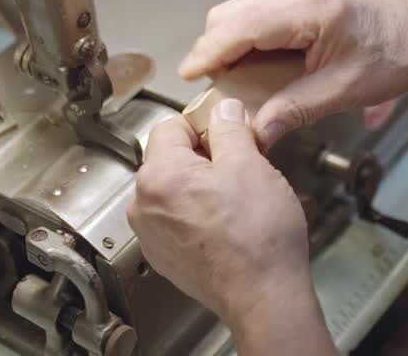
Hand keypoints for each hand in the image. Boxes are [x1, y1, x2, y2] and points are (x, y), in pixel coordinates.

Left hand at [127, 99, 335, 354]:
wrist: (263, 297)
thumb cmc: (257, 239)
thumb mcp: (250, 164)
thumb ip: (229, 128)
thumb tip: (222, 111)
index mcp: (158, 177)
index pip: (171, 126)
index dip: (204, 125)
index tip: (227, 135)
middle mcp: (143, 206)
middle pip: (169, 159)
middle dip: (204, 158)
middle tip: (239, 169)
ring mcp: (151, 235)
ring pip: (174, 190)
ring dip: (201, 187)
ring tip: (235, 201)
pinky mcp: (164, 257)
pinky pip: (177, 219)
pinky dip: (198, 215)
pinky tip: (227, 224)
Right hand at [179, 0, 407, 148]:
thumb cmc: (393, 56)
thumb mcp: (344, 90)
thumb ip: (295, 110)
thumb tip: (255, 135)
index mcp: (309, 11)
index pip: (242, 25)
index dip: (210, 51)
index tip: (188, 75)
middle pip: (229, 15)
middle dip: (212, 50)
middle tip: (211, 90)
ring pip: (238, 14)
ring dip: (226, 46)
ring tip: (228, 84)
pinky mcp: (296, 3)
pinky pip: (254, 18)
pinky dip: (242, 42)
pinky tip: (250, 70)